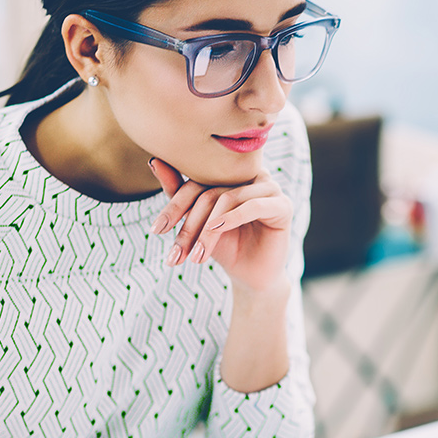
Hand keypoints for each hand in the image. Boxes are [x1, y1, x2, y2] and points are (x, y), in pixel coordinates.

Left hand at [149, 158, 292, 295]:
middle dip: (189, 225)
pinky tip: (217, 232)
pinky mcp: (282, 205)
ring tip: (196, 255)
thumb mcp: (197, 223)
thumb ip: (179, 193)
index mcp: (230, 173)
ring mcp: (269, 188)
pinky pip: (253, 206)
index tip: (156, 230)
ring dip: (207, 230)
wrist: (250, 276)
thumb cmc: (224, 246)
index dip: (174, 206)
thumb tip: (155, 161)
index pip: (196, 181)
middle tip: (176, 253)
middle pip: (209, 192)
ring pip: (227, 199)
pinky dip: (232, 218)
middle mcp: (250, 175)